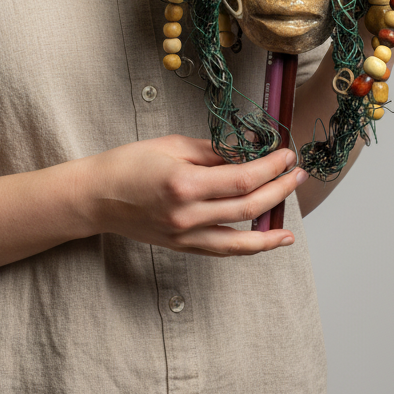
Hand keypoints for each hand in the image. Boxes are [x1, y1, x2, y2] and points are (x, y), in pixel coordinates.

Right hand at [81, 135, 306, 255]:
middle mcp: (188, 215)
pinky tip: (272, 237)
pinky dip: (253, 245)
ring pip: (243, 236)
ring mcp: (186, 236)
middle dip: (279, 188)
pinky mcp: (183, 247)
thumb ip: (211, 151)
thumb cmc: (127, 164)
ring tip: (292, 202)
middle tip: (297, 172)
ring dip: (273, 219)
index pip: (241, 179)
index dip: (269, 167)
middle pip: (248, 206)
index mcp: (184, 184)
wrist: (95, 197)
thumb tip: (245, 150)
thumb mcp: (170, 145)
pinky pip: (226, 248)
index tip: (285, 155)